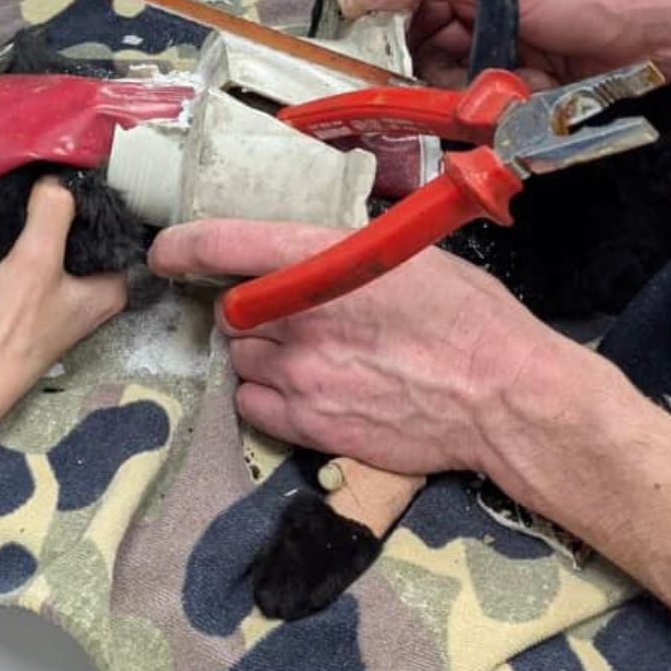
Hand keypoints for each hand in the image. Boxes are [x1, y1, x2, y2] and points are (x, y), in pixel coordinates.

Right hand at [0, 180, 126, 401]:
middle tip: (54, 165)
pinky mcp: (27, 297)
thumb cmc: (10, 328)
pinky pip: (34, 255)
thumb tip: (57, 176)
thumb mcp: (36, 259)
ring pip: (59, 243)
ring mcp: (59, 296)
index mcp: (110, 288)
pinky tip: (15, 213)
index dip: (102, 198)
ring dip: (46, 219)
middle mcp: (90, 292)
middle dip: (71, 204)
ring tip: (35, 181)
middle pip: (88, 234)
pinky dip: (26, 235)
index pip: (118, 229)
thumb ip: (53, 212)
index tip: (82, 164)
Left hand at [149, 219, 570, 479]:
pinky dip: (266, 395)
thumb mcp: (403, 256)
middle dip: (248, 309)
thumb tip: (305, 258)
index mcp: (320, 263)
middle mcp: (298, 319)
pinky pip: (253, 406)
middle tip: (287, 312)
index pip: (223, 245)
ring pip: (240, 360)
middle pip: (230, 311)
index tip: (167, 252)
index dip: (183, 246)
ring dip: (260, 354)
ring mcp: (300, 377)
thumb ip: (339, 256)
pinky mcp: (310, 425)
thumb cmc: (468, 316)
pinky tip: (305, 389)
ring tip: (309, 354)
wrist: (504, 397)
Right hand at [336, 0, 670, 87]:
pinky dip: (513, 105)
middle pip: (428, 52)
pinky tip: (540, 92)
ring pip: (460, 85)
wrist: (662, 30)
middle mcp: (479, 7)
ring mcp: (505, 45)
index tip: (383, 58)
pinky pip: (495, 106)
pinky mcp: (528, 81)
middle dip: (441, 74)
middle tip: (458, 84)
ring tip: (514, 83)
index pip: (405, 2)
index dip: (393, 30)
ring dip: (481, 93)